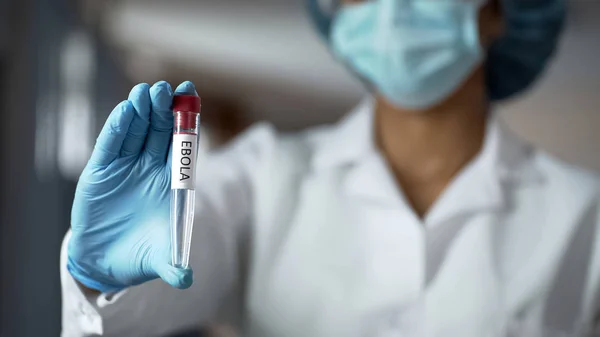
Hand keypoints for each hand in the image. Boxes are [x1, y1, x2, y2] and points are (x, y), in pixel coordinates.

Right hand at [67, 81, 197, 292]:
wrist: (107, 262)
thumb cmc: (141, 255)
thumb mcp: (160, 259)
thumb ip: (173, 265)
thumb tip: (186, 280)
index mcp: (172, 183)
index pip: (183, 147)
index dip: (187, 123)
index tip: (192, 96)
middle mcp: (151, 170)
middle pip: (161, 133)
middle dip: (164, 110)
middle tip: (167, 89)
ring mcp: (126, 168)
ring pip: (137, 132)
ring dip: (141, 112)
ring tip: (147, 91)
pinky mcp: (101, 171)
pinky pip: (111, 146)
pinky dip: (118, 129)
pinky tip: (125, 112)